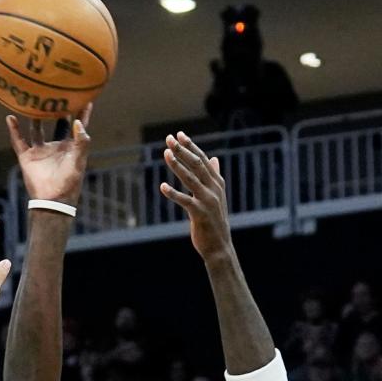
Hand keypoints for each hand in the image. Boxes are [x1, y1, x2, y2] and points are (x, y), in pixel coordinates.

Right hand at [7, 106, 91, 205]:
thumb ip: (81, 141)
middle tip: (55, 92)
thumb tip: (77, 121)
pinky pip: (18, 141)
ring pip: (36, 129)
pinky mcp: (27, 157)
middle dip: (56, 109)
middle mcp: (55, 146)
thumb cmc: (69, 182)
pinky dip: (14, 130)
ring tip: (32, 100)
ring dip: (35, 116)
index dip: (82, 112)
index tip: (84, 96)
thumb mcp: (79, 160)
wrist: (52, 200)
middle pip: (56, 123)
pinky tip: (10, 117)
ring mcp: (40, 151)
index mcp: (70, 146)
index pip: (77, 125)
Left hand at [160, 131, 232, 260]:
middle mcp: (214, 189)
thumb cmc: (214, 220)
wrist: (219, 245)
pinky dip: (173, 193)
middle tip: (168, 139)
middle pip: (196, 164)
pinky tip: (162, 187)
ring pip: (190, 178)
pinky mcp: (199, 214)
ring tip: (165, 154)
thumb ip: (213, 177)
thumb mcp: (216, 196)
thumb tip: (214, 159)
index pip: (203, 159)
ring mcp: (207, 201)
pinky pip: (184, 201)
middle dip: (182, 150)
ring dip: (177, 165)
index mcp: (217, 183)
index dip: (191, 146)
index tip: (179, 135)